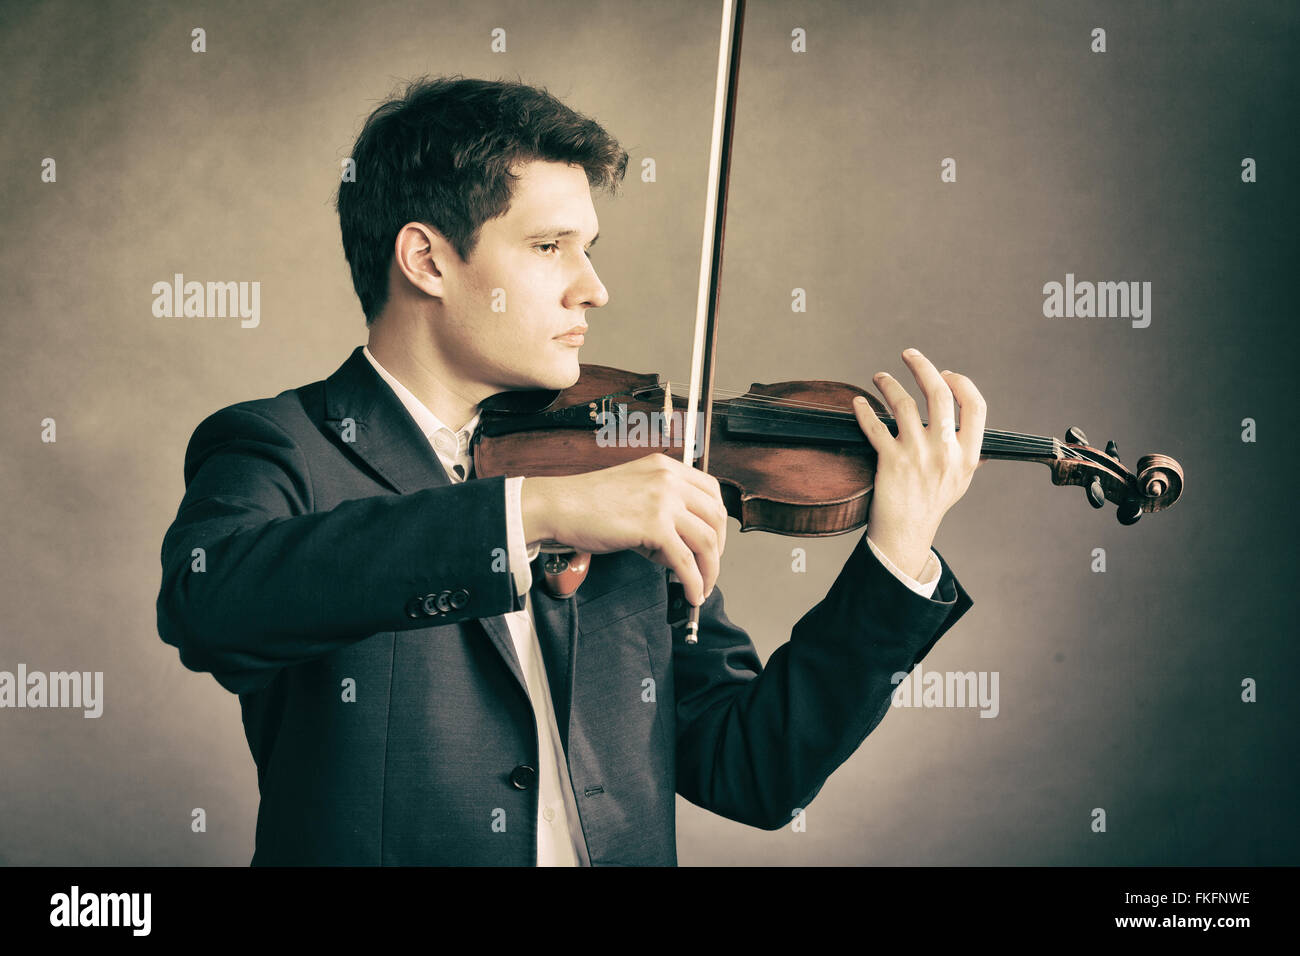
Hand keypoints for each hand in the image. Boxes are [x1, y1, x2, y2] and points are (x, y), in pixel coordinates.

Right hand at [521, 453, 727, 605]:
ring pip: (706, 541)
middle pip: (716, 517)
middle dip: (718, 549)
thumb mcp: (634, 492)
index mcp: (666, 467)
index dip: (718, 521)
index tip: (713, 541)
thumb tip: (682, 547)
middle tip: (709, 568)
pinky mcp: (654, 526)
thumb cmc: (588, 503)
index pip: (711, 491)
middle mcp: (669, 479)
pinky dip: (694, 582)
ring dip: (710, 570)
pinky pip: (685, 561)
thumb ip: (662, 510)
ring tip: (702, 587)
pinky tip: (692, 593)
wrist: (560, 506)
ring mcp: (663, 501)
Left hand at [852, 348, 985, 578]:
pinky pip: (875, 426)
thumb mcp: (961, 479)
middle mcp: (946, 452)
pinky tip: (857, 403)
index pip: (976, 406)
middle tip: (908, 354)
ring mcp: (918, 455)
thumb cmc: (932, 503)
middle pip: (939, 394)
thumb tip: (968, 427)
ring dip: (888, 384)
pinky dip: (863, 411)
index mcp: (968, 454)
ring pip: (904, 404)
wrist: (906, 533)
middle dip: (922, 366)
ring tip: (879, 378)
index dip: (961, 383)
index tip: (946, 373)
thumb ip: (966, 452)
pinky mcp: (891, 462)